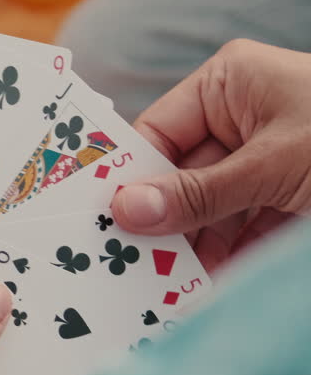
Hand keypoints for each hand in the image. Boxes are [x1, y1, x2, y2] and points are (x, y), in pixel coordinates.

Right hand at [111, 40, 310, 270]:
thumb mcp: (274, 166)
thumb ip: (198, 193)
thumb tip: (124, 210)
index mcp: (230, 83)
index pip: (156, 133)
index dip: (126, 178)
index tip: (93, 221)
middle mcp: (239, 118)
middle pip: (174, 176)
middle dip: (154, 222)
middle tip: (117, 265)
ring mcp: (260, 162)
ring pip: (202, 212)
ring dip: (183, 251)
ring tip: (152, 289)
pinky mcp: (282, 202)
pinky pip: (235, 234)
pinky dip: (218, 264)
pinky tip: (193, 291)